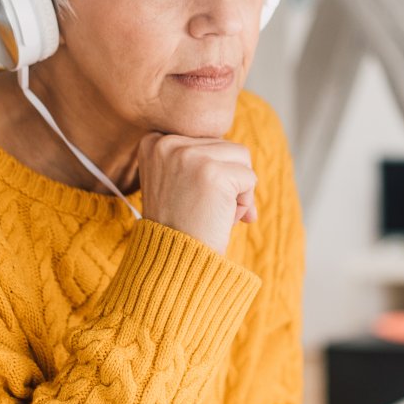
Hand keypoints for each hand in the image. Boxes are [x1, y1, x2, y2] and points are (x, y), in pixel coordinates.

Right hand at [137, 132, 257, 254]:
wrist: (172, 262)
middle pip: (225, 146)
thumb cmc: (178, 227)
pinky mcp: (213, 172)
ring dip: (239, 189)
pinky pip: (250, 178)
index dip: (213, 171)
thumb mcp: (175, 182)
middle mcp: (167, 143)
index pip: (206, 140)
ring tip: (216, 213)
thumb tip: (242, 153)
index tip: (198, 198)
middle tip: (209, 210)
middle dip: (229, 180)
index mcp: (154, 142)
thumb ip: (198, 159)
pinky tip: (224, 219)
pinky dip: (245, 203)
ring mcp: (189, 155)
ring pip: (242, 157)